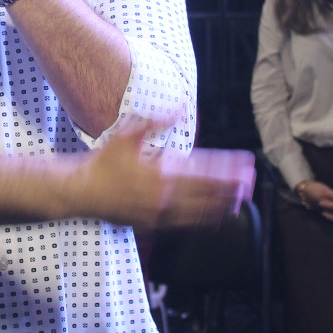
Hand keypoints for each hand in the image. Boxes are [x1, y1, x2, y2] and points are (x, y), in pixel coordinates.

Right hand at [72, 120, 254, 230]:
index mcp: (162, 172)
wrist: (81, 192)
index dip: (228, 168)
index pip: (204, 171)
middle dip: (231, 188)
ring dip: (222, 206)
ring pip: (199, 213)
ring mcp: (159, 213)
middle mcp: (164, 196)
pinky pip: (184, 225)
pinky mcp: (152, 225)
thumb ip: (157, 121)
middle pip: (208, 193)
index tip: (245, 164)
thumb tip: (182, 107)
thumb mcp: (129, 133)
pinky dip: (202, 221)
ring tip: (240, 200)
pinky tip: (214, 218)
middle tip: (251, 183)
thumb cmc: (104, 162)